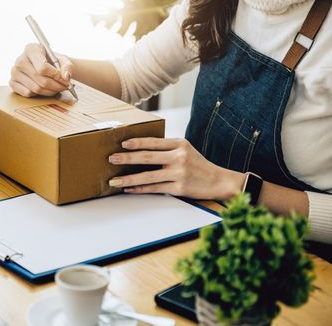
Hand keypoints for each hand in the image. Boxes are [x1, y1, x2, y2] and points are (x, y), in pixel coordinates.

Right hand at [9, 43, 73, 96]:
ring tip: (57, 88)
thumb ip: (67, 67)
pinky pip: (28, 94)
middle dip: (56, 86)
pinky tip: (44, 89)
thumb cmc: (53, 62)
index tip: (64, 79)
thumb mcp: (63, 60)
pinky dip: (39, 94)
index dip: (55, 76)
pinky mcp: (12, 82)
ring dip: (50, 91)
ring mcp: (14, 72)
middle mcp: (20, 60)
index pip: (42, 67)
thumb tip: (66, 77)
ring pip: (35, 88)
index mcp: (31, 49)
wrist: (45, 66)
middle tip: (65, 87)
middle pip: (40, 79)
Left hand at [108, 138, 244, 199]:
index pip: (154, 142)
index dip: (137, 143)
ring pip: (148, 176)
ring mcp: (179, 173)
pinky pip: (155, 188)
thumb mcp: (185, 150)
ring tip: (114, 180)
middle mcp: (179, 157)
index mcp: (179, 144)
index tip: (123, 144)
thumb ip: (167, 148)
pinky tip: (129, 189)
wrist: (219, 181)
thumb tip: (140, 149)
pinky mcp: (179, 188)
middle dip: (127, 158)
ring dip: (128, 178)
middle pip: (147, 157)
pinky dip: (140, 189)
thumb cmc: (198, 164)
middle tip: (112, 159)